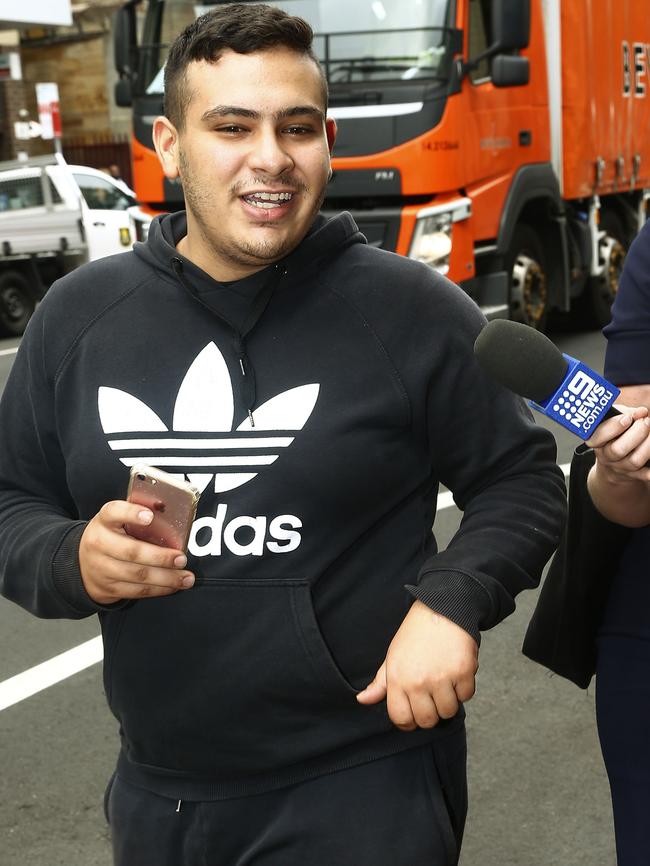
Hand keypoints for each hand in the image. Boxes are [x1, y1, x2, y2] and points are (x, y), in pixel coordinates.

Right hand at [79, 500, 194, 603]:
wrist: (81, 563)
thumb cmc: (110, 536)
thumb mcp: (116, 521)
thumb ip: (136, 515)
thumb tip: (167, 509)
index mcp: (104, 521)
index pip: (114, 512)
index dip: (131, 513)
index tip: (149, 516)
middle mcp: (99, 543)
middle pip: (132, 551)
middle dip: (161, 557)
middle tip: (181, 558)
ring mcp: (102, 568)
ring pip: (137, 575)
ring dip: (166, 578)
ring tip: (186, 577)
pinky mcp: (108, 588)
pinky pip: (137, 591)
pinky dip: (159, 589)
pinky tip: (174, 586)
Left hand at [356, 600, 477, 729]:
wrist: (441, 609)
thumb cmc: (415, 634)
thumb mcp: (392, 656)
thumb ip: (380, 683)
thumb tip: (362, 700)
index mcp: (398, 679)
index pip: (401, 719)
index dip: (408, 721)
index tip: (414, 714)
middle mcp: (419, 681)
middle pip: (427, 721)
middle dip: (431, 713)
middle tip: (431, 696)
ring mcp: (442, 678)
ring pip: (448, 711)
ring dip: (448, 701)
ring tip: (444, 682)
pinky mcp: (463, 672)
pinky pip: (466, 696)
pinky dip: (463, 688)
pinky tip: (456, 672)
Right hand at [586, 404, 649, 482]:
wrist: (613, 465)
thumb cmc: (614, 436)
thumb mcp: (614, 422)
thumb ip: (627, 414)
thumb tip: (641, 412)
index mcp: (596, 441)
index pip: (599, 436)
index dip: (613, 427)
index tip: (627, 418)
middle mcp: (605, 456)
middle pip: (617, 450)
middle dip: (636, 433)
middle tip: (646, 421)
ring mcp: (619, 468)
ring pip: (634, 461)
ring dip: (648, 445)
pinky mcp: (633, 476)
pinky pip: (645, 475)